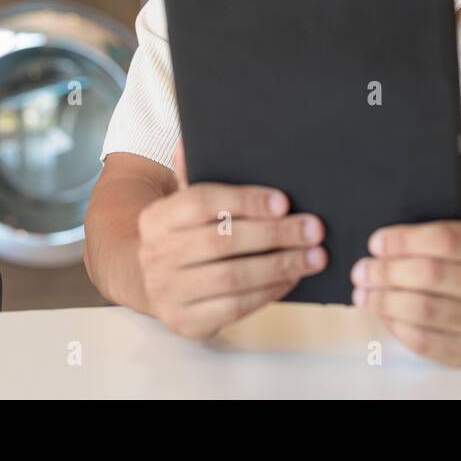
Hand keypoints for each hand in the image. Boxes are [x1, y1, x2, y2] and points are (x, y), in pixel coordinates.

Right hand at [136, 140, 326, 339]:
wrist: (145, 280)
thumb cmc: (180, 236)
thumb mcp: (181, 204)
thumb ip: (192, 173)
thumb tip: (191, 139)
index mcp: (155, 218)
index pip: (200, 202)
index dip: (244, 200)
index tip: (283, 201)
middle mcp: (155, 255)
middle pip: (222, 241)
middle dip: (275, 235)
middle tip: (313, 229)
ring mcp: (167, 292)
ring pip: (232, 277)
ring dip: (280, 265)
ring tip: (315, 256)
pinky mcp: (185, 322)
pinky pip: (235, 307)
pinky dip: (269, 291)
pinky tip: (292, 278)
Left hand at [350, 149, 460, 366]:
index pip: (445, 240)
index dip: (404, 240)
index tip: (375, 241)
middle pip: (430, 276)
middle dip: (386, 271)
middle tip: (360, 268)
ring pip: (424, 310)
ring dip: (384, 299)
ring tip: (362, 290)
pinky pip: (426, 340)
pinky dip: (396, 325)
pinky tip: (381, 312)